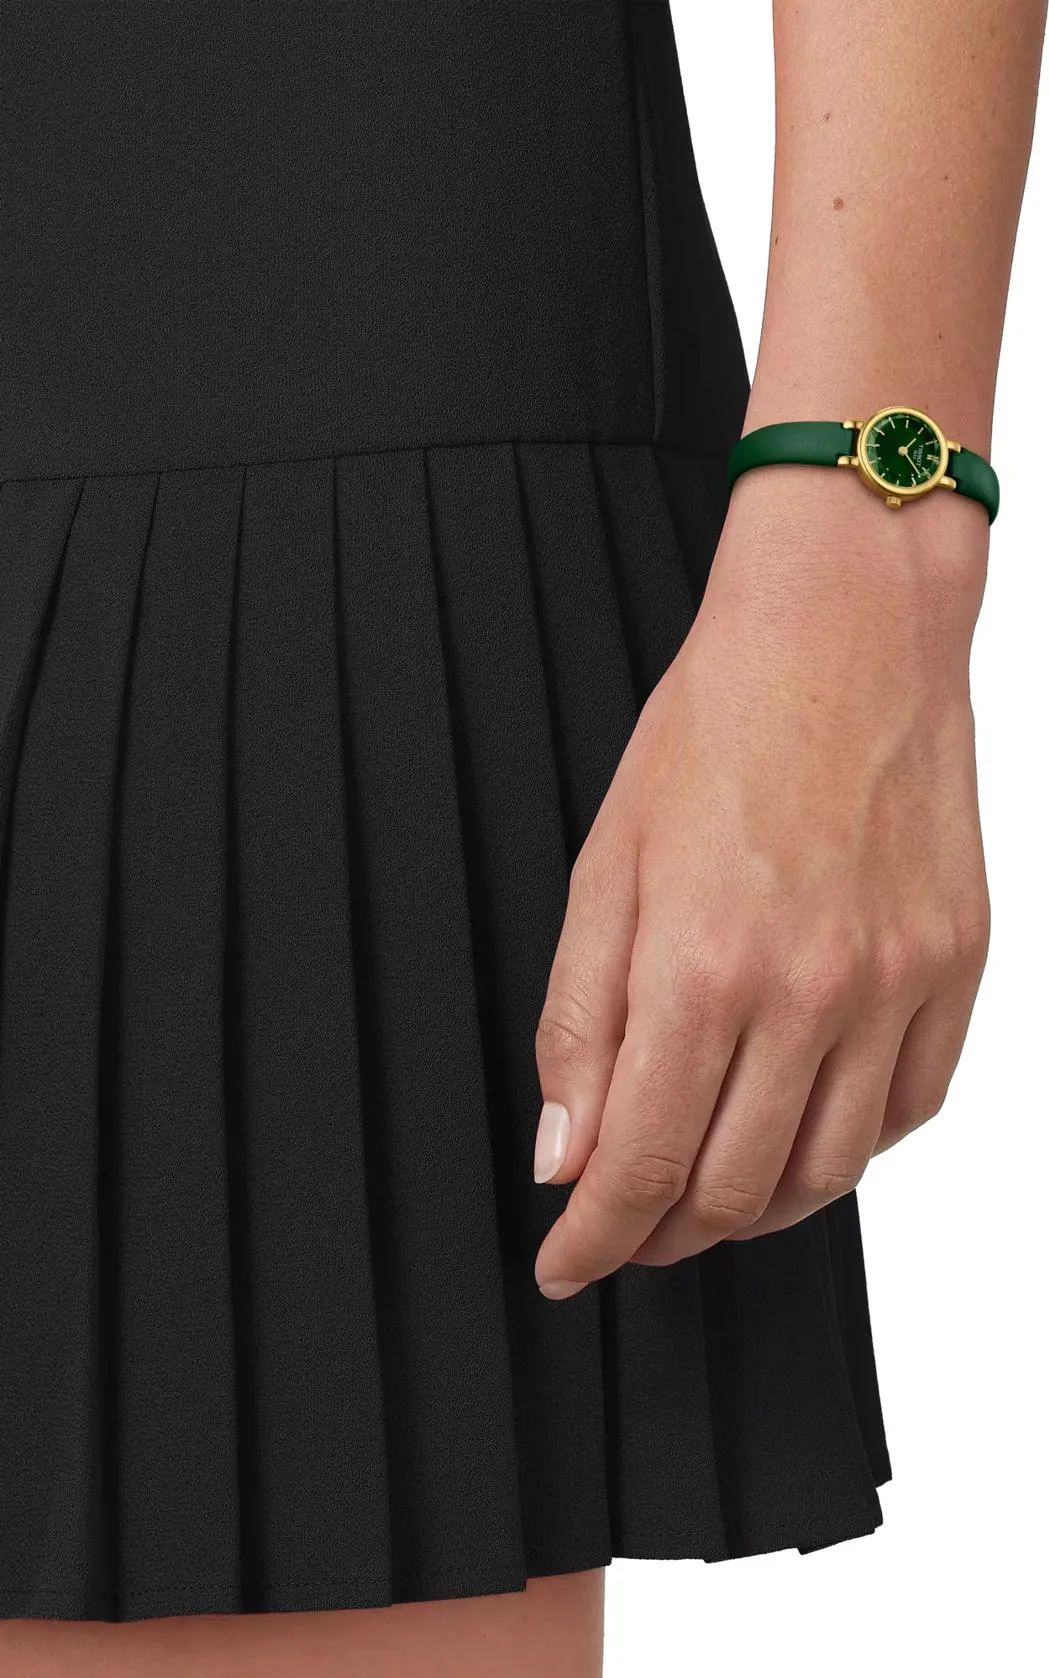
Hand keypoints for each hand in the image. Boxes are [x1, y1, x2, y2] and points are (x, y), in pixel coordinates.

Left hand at [532, 467, 990, 1297]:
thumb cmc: (715, 729)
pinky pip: (908, 1111)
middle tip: (625, 1228)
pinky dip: (845, 1149)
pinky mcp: (956, 968)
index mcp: (702, 965)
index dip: (595, 1240)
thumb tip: (566, 1152)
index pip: (641, 1165)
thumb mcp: (606, 866)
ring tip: (702, 1194)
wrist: (847, 631)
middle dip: (662, 1235)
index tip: (565, 1267)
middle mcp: (812, 992)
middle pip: (733, 1191)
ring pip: (828, 1173)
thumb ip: (577, 1022)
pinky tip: (798, 1129)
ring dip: (751, 1210)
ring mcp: (899, 986)